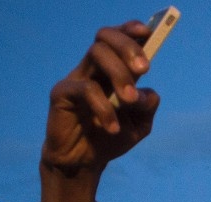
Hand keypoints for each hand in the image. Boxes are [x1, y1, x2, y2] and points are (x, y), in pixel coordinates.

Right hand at [40, 21, 161, 201]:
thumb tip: (146, 93)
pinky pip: (85, 88)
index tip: (148, 32)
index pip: (119, 38)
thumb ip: (148, 107)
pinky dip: (104, 108)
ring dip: (119, 74)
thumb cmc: (111, 138)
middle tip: (145, 69)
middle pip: (105, 38)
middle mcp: (94, 69)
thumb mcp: (140, 125)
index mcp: (114, 70)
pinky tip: (112, 128)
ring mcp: (77, 78)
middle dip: (128, 47)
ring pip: (96, 54)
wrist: (84, 162)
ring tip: (129, 101)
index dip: (131, 30)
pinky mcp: (61, 93)